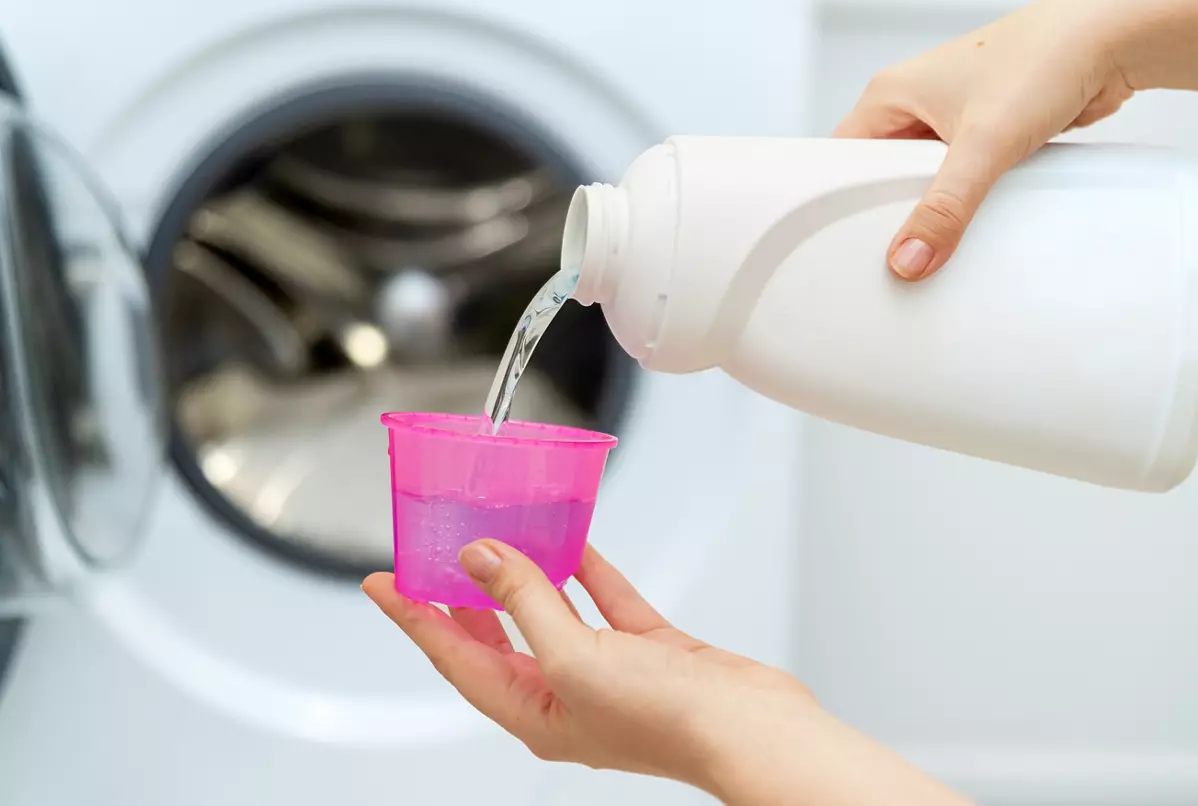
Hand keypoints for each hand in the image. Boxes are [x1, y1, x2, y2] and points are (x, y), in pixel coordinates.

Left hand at [365, 542, 972, 805]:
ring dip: (525, 574)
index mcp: (533, 712)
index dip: (415, 618)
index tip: (382, 584)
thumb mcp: (572, 656)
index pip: (456, 656)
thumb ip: (524, 601)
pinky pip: (603, 602)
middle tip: (432, 556)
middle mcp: (564, 695)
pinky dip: (586, 571)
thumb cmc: (665, 719)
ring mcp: (607, 672)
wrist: (749, 728)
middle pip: (496, 638)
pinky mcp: (647, 650)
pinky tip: (574, 541)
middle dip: (461, 597)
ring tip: (497, 535)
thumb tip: (480, 558)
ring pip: (551, 613)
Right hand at [837, 0, 1136, 280]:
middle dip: (894, 211)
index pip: (842, 157)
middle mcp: (917, 102)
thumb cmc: (1044, 58)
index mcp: (892, 92)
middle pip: (883, 175)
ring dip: (937, 207)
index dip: (842, 202)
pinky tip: (975, 222)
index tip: (850, 242)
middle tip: (899, 249)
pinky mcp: (988, 132)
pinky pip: (962, 179)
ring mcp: (954, 117)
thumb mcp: (983, 144)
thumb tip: (909, 258)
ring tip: (938, 238)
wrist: (1114, 40)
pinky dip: (968, 201)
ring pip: (926, 180)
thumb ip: (944, 209)